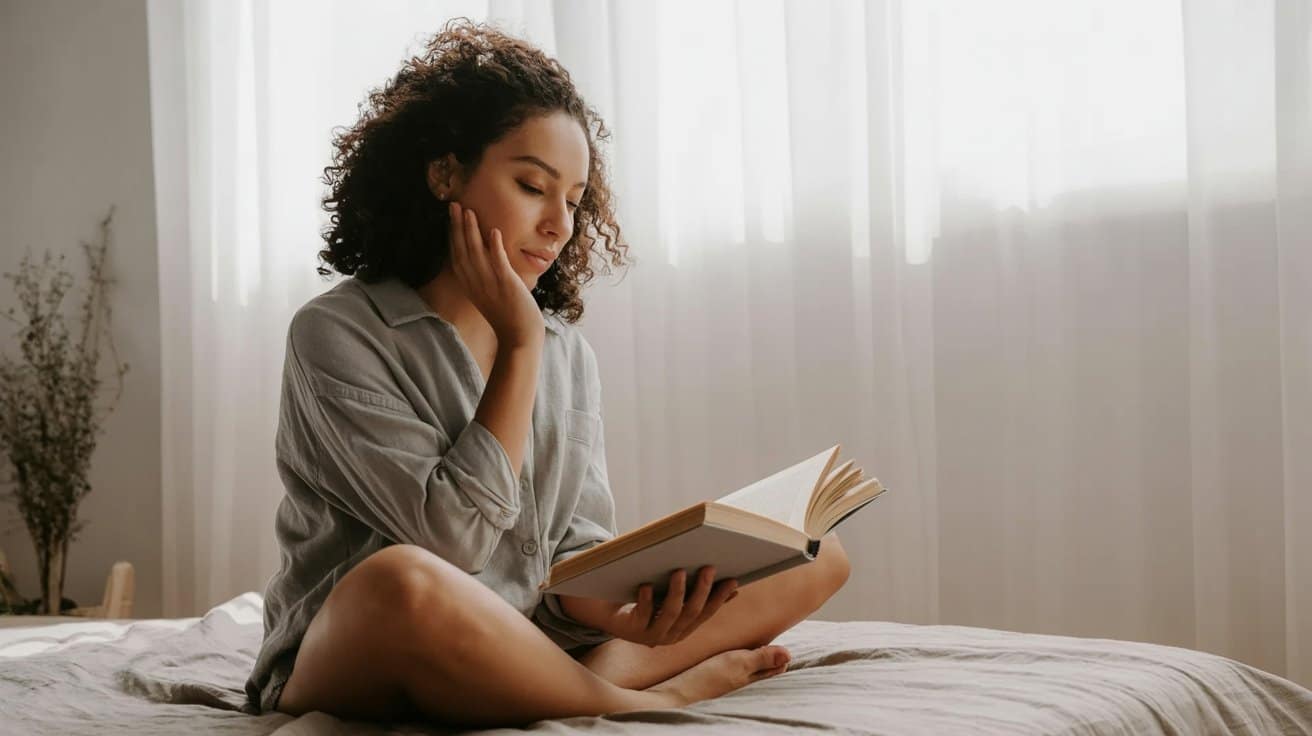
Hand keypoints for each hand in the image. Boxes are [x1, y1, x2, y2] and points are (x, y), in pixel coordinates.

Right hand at [448, 201, 544, 347]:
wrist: (519, 336)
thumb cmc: (507, 316)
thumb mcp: (487, 295)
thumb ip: (481, 278)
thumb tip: (482, 261)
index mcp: (469, 285)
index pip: (456, 255)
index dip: (453, 234)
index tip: (451, 216)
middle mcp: (475, 283)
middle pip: (462, 250)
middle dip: (457, 226)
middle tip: (454, 205)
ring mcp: (490, 284)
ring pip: (477, 253)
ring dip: (472, 231)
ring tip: (469, 211)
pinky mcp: (506, 285)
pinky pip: (498, 263)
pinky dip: (495, 247)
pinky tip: (493, 231)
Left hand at [603, 566, 738, 646]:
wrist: (612, 617)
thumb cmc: (647, 605)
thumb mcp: (674, 601)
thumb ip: (698, 597)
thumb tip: (733, 587)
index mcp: (683, 630)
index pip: (706, 613)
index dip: (720, 598)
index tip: (732, 580)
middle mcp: (670, 635)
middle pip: (691, 613)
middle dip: (701, 590)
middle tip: (708, 568)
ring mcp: (651, 634)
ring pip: (670, 614)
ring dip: (676, 592)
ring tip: (679, 571)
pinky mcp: (632, 630)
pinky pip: (642, 615)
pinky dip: (646, 600)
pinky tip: (646, 585)